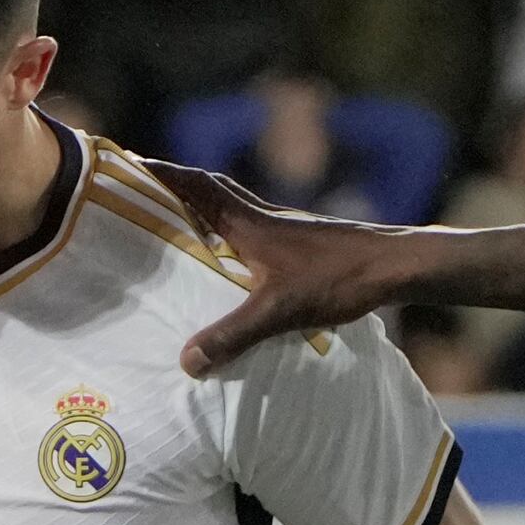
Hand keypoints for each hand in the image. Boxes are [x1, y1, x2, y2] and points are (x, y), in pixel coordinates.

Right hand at [164, 165, 416, 374]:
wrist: (395, 265)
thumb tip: (186, 361)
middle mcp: (263, 217)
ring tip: (177, 219)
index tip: (129, 162)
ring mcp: (284, 228)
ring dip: (203, 205)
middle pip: (212, 189)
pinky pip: (253, 228)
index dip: (162, 174)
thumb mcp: (279, 310)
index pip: (197, 187)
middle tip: (143, 187)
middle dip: (175, 185)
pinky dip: (231, 230)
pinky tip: (233, 255)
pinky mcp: (301, 243)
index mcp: (249, 223)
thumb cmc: (338, 278)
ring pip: (233, 207)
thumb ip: (232, 335)